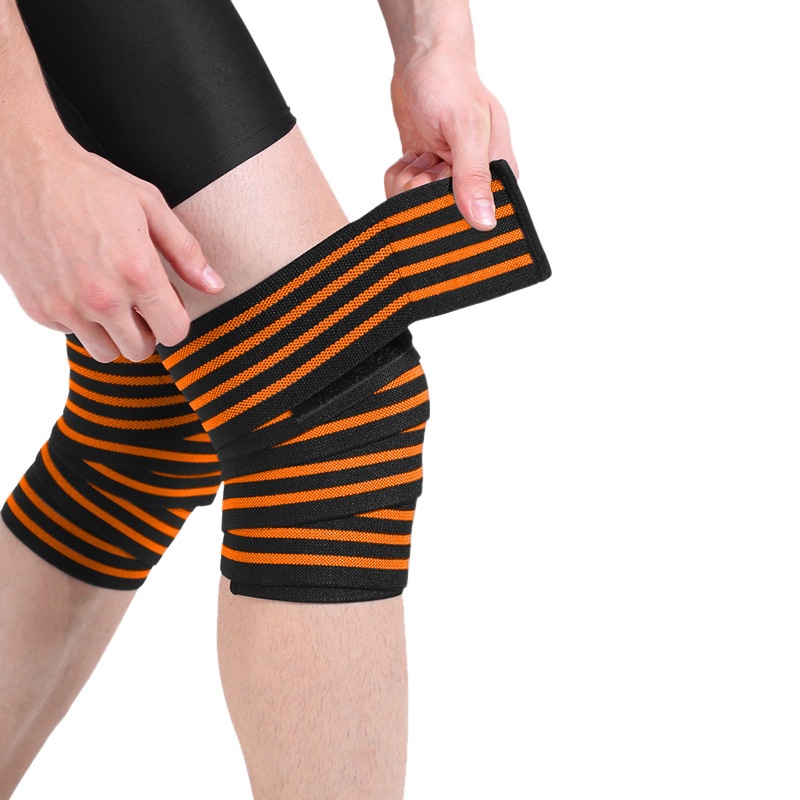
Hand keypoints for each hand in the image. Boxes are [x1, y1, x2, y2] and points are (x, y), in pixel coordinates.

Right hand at [0, 132, 222, 361]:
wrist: (23, 169)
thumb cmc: (88, 183)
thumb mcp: (149, 206)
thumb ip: (185, 251)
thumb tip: (213, 286)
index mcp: (137, 273)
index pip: (173, 333)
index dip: (175, 320)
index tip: (166, 305)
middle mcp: (102, 298)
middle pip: (140, 350)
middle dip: (146, 331)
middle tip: (139, 305)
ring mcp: (66, 306)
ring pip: (105, 352)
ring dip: (113, 334)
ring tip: (110, 301)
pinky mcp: (38, 308)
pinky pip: (70, 334)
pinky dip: (78, 320)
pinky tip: (77, 287)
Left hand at [383, 46, 517, 229]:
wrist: (422, 61)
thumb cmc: (452, 84)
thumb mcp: (466, 128)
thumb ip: (473, 176)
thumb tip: (485, 221)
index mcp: (498, 174)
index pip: (477, 218)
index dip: (451, 206)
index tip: (441, 176)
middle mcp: (473, 182)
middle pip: (440, 215)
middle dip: (423, 190)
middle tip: (428, 159)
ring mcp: (446, 181)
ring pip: (417, 207)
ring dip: (408, 181)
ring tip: (420, 154)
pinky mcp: (424, 177)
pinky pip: (403, 194)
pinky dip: (399, 176)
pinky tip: (410, 156)